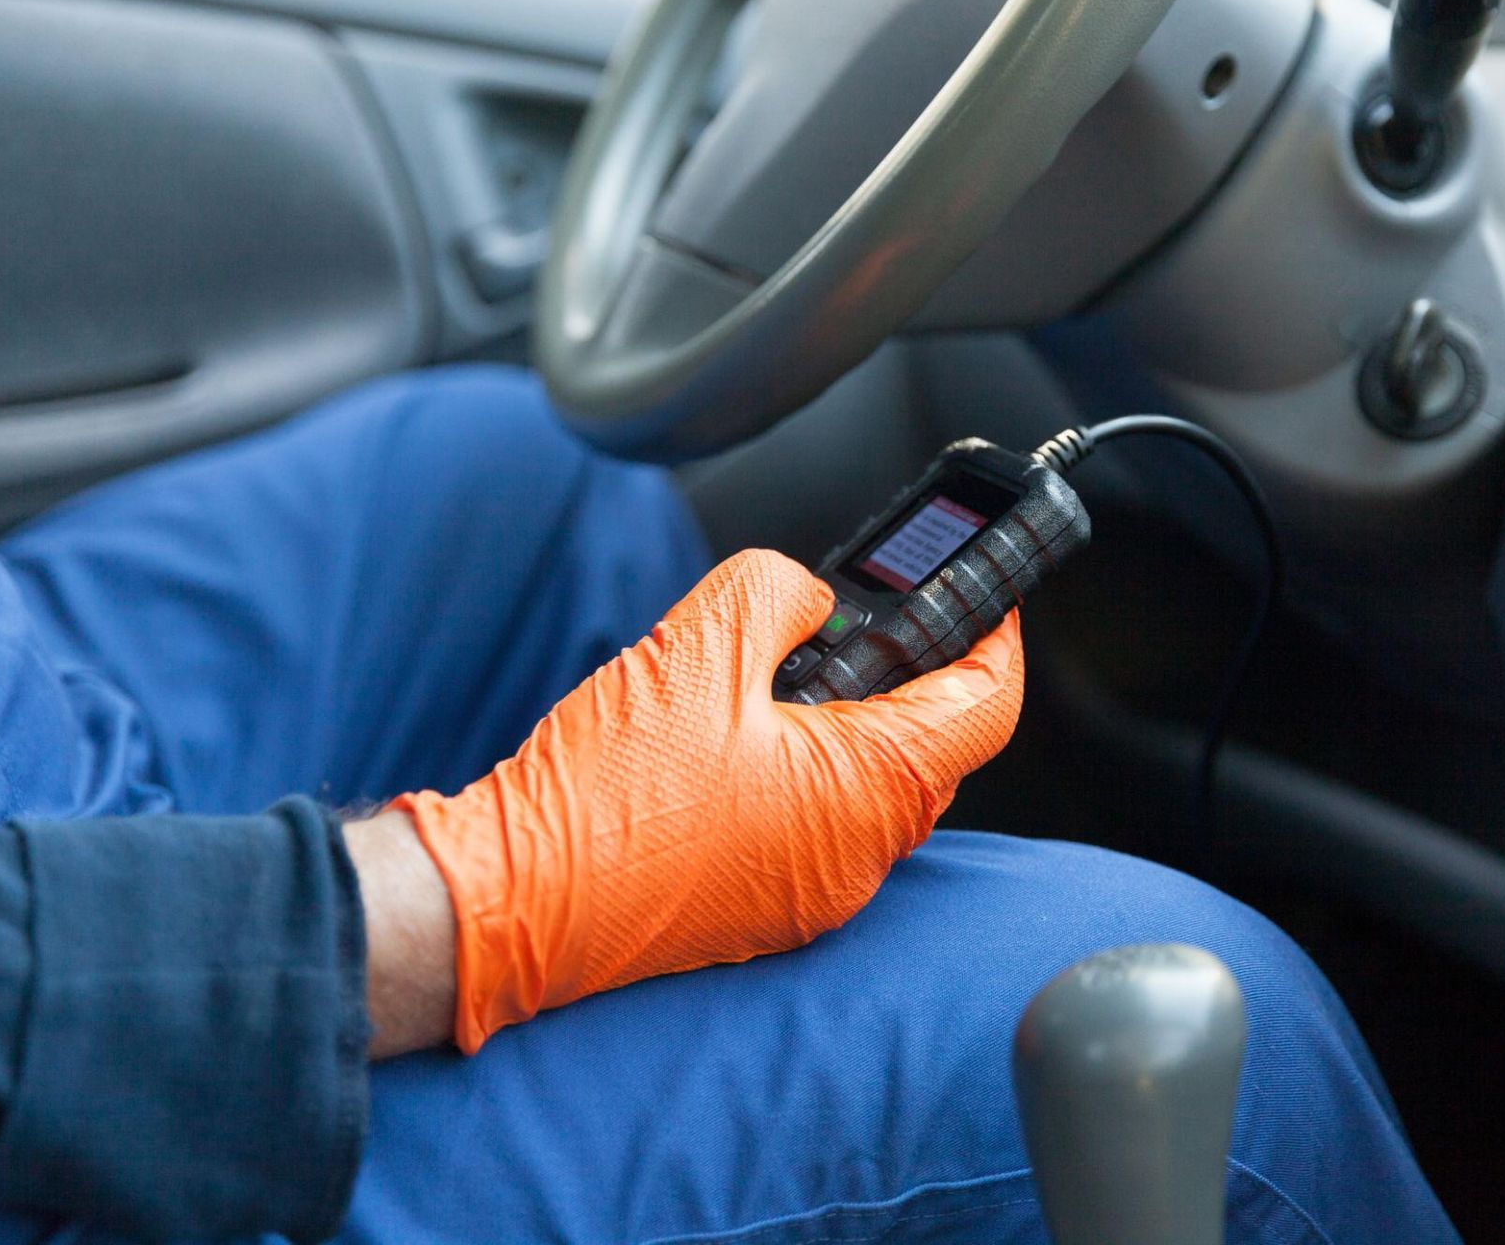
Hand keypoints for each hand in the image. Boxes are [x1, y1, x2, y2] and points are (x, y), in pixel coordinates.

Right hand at [393, 549, 1024, 1051]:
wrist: (512, 902)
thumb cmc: (603, 793)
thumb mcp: (697, 645)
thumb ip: (777, 591)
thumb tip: (809, 599)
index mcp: (870, 791)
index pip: (987, 705)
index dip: (992, 636)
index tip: (978, 598)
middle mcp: (859, 858)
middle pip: (930, 746)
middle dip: (904, 674)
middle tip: (854, 621)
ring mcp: (813, 896)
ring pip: (868, 789)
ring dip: (843, 725)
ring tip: (769, 676)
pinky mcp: (762, 912)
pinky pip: (816, 829)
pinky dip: (800, 775)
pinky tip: (729, 742)